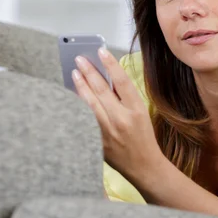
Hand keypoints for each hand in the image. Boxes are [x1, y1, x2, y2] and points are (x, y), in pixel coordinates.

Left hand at [72, 48, 163, 183]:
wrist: (144, 166)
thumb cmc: (144, 138)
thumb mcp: (142, 114)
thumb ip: (126, 98)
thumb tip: (109, 80)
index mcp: (137, 111)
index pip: (122, 82)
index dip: (111, 64)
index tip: (101, 51)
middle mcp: (121, 120)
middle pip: (102, 90)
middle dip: (89, 72)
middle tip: (80, 59)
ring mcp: (107, 131)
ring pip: (89, 103)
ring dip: (80, 86)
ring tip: (75, 73)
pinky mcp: (96, 141)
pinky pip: (84, 119)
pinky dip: (78, 105)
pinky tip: (73, 95)